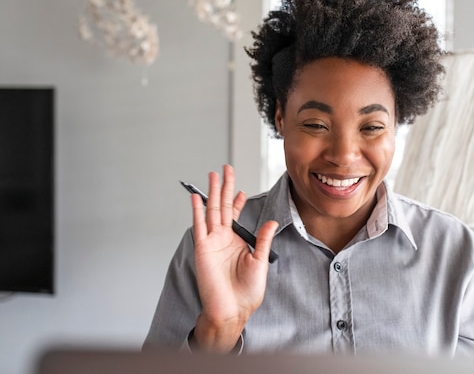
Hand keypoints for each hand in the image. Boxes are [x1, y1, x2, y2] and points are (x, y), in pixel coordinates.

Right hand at [191, 164, 277, 351]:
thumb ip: (263, 240)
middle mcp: (223, 239)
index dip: (238, 201)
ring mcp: (212, 242)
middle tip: (226, 169)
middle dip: (225, 187)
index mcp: (237, 241)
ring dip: (212, 192)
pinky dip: (197, 210)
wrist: (232, 309)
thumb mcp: (260, 261)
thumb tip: (271, 221)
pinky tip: (197, 197)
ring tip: (213, 175)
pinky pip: (199, 225)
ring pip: (212, 210)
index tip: (240, 189)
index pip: (236, 215)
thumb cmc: (246, 292)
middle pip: (223, 206)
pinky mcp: (202, 248)